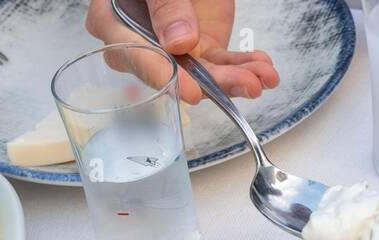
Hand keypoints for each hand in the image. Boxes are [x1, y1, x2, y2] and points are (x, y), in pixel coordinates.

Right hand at [85, 0, 278, 103]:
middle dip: (214, 83)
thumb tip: (179, 43)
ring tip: (262, 76)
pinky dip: (242, 66)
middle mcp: (142, 46)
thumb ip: (164, 5)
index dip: (165, 76)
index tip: (191, 91)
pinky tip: (263, 68)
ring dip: (236, 77)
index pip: (138, 57)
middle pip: (174, 73)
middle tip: (244, 83)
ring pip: (202, 73)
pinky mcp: (198, 46)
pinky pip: (220, 62)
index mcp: (114, 24)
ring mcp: (172, 50)